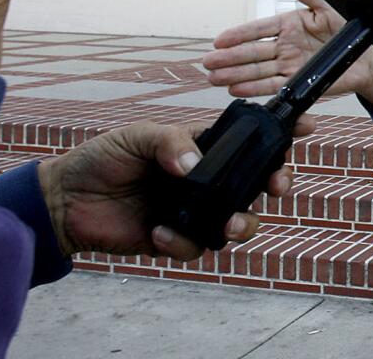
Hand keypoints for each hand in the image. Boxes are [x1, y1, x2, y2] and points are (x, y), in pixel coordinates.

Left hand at [35, 118, 315, 260]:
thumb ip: (170, 142)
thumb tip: (195, 165)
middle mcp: (205, 180)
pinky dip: (184, 242)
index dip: (279, 133)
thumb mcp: (136, 136)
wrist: (67, 201)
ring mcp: (193, 211)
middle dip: (277, 182)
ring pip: (239, 219)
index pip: (247, 139)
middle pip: (256, 182)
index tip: (305, 126)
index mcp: (201, 148)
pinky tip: (159, 231)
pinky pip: (196, 246)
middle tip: (276, 185)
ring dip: (244, 222)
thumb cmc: (103, 159)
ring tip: (231, 222)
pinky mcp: (175, 239)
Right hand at [204, 0, 372, 109]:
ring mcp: (289, 65)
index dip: (238, 35)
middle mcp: (285, 46)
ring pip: (257, 71)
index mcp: (289, 25)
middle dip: (229, 58)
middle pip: (252, 52)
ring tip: (214, 78)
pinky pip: (273, 86)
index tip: (219, 39)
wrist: (366, 58)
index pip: (258, 29)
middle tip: (208, 62)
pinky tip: (236, 88)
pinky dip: (254, 88)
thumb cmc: (348, 29)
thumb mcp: (327, 6)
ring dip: (235, 74)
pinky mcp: (297, 83)